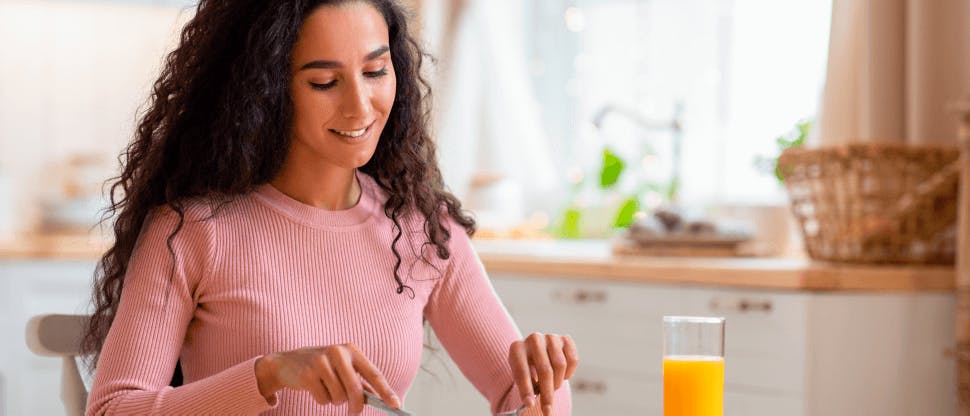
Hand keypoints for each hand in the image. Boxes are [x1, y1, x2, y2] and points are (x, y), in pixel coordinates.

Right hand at [254, 343, 398, 413]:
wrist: (287, 363)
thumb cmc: (321, 367)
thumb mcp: (342, 368)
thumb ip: (360, 382)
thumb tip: (381, 399)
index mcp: (351, 350)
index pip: (374, 374)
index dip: (386, 391)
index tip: (396, 405)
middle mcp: (338, 352)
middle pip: (356, 390)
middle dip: (356, 406)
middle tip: (353, 413)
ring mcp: (322, 361)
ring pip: (339, 397)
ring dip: (334, 400)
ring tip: (326, 388)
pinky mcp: (308, 373)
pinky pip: (323, 399)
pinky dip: (321, 399)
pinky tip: (314, 387)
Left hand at [508, 333, 578, 414]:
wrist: (536, 353)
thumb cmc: (527, 369)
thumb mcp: (521, 377)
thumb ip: (526, 388)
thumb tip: (530, 403)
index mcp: (517, 348)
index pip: (523, 372)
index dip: (527, 390)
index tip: (530, 404)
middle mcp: (533, 339)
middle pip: (545, 370)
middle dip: (548, 392)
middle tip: (547, 409)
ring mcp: (550, 337)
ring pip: (561, 365)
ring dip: (558, 382)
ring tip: (553, 386)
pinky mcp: (564, 339)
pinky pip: (573, 359)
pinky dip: (569, 372)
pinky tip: (562, 375)